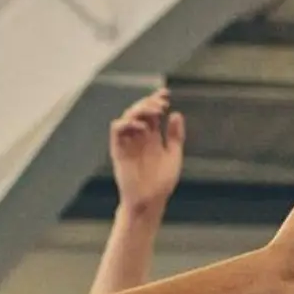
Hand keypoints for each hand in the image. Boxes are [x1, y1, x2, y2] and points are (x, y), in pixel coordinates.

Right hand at [109, 88, 182, 214]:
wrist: (150, 200)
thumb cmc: (162, 182)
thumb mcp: (174, 155)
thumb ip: (175, 135)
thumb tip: (176, 114)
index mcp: (151, 138)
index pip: (150, 113)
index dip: (156, 100)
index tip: (166, 93)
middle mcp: (138, 137)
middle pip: (138, 112)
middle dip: (148, 102)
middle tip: (162, 102)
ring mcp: (127, 143)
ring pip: (127, 117)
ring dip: (139, 110)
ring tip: (155, 110)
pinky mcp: (118, 150)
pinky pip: (117, 131)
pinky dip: (127, 123)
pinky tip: (142, 125)